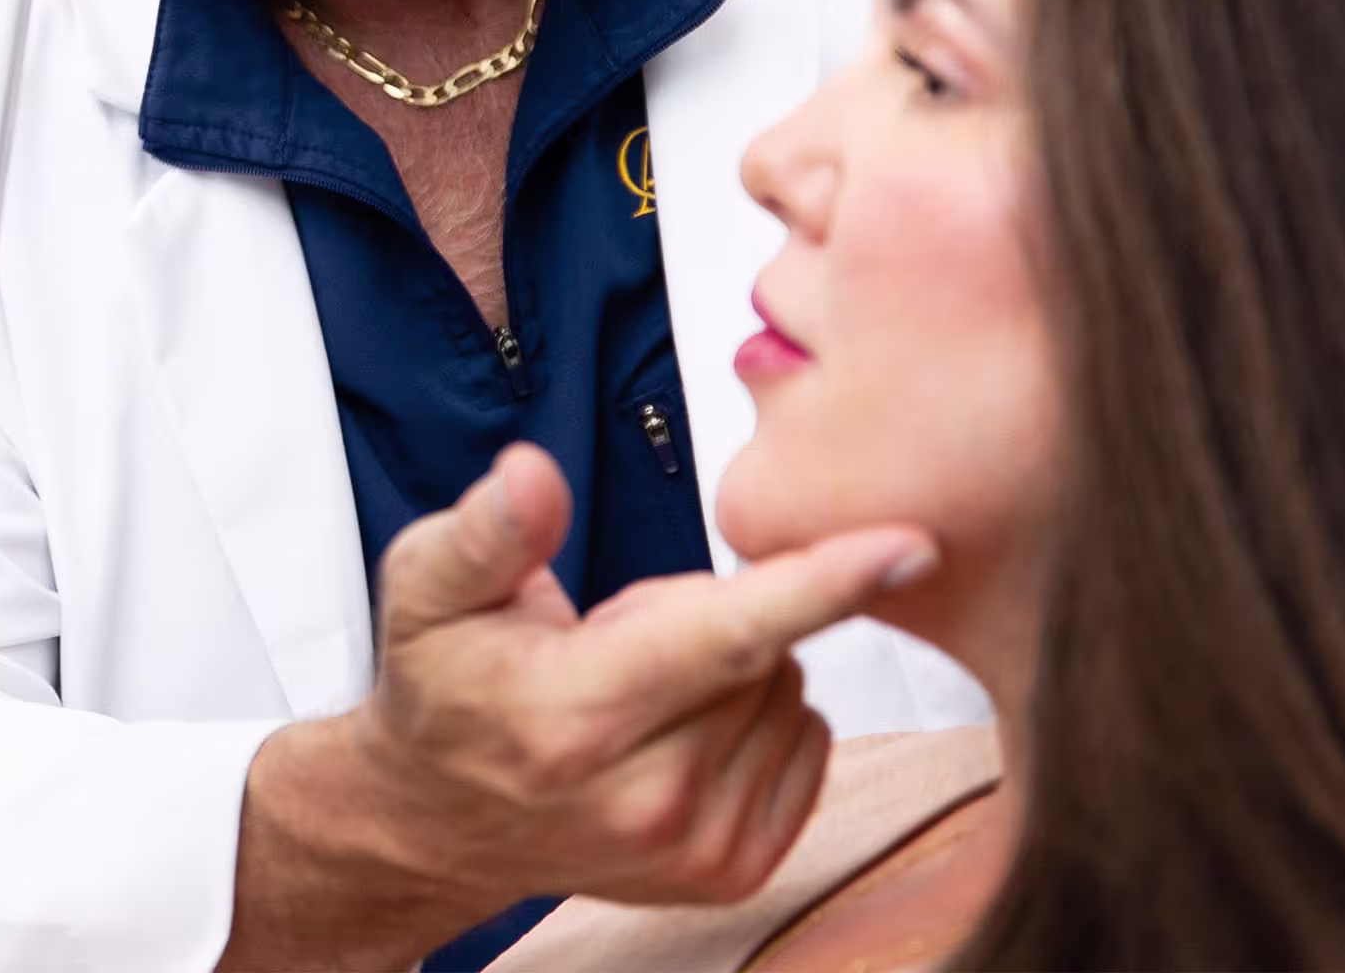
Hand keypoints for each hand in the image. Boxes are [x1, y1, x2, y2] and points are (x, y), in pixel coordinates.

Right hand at [228, 443, 936, 968]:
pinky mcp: (730, 873)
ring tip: (642, 681)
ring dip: (740, 662)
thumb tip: (533, 472)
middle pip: (766, 650)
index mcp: (576, 715)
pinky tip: (684, 719)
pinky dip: (767, 708)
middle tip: (621, 632)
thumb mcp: (429, 586)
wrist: (441, 817)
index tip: (914, 543)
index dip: (823, 583)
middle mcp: (647, 799)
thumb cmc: (446, 682)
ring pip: (793, 691)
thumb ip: (489, 529)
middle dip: (713, 606)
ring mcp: (694, 848)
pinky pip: (810, 740)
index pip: (725, 636)